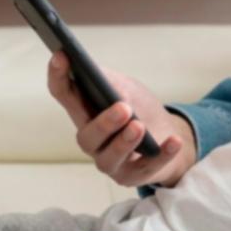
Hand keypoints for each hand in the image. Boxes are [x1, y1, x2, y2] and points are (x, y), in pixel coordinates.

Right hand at [46, 51, 197, 188]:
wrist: (166, 133)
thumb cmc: (139, 108)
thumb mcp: (126, 87)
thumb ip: (111, 81)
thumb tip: (102, 81)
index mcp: (84, 112)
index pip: (64, 94)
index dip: (58, 76)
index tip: (60, 55)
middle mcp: (92, 140)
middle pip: (87, 136)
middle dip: (104, 123)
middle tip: (123, 107)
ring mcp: (110, 162)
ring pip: (109, 158)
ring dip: (125, 142)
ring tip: (139, 126)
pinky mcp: (132, 176)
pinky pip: (146, 169)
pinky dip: (162, 155)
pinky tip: (172, 142)